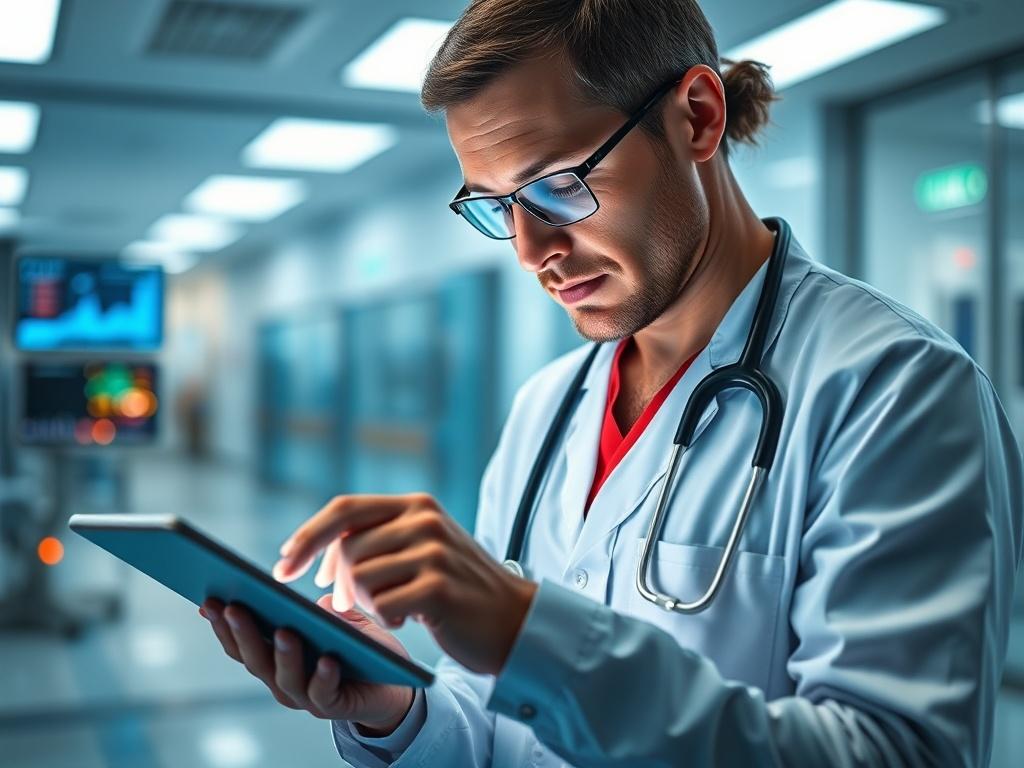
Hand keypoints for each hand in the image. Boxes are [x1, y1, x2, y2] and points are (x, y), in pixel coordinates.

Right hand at [200, 595, 413, 734]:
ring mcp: (305, 698)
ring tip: (283, 630)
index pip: (241, 642)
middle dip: (242, 632)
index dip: (222, 624)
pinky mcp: (333, 707)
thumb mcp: (343, 623)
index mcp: (275, 659)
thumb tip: (318, 601)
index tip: (207, 599)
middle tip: (232, 606)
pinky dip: (323, 677)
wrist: (392, 687)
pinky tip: (328, 660)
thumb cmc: (361, 650)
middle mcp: (283, 681)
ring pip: (285, 677)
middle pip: (255, 659)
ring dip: (282, 654)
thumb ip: (328, 612)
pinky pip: (324, 693)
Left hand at [274, 493, 537, 674]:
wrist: (514, 619)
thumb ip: (378, 540)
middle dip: (339, 582)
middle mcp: (425, 519)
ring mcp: (434, 551)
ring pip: (361, 578)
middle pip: (347, 548)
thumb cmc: (457, 588)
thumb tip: (320, 556)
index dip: (308, 536)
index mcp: (416, 504)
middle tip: (349, 605)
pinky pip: (383, 605)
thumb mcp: (421, 548)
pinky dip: (386, 618)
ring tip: (392, 608)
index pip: (344, 509)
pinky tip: (407, 618)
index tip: (283, 564)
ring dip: (366, 602)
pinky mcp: (439, 587)